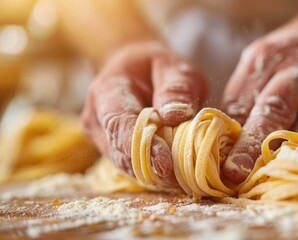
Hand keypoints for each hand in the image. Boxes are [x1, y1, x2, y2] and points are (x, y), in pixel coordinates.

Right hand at [81, 42, 206, 183]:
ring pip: (126, 165)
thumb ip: (177, 88)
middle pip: (121, 151)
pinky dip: (154, 173)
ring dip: (155, 173)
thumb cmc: (158, 68)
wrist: (137, 72)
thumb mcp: (176, 68)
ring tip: (186, 175)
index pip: (119, 123)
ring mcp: (101, 138)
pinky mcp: (111, 152)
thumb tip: (175, 115)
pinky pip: (132, 168)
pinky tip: (176, 173)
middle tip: (187, 176)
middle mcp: (96, 118)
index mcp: (107, 89)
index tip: (167, 163)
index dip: (142, 146)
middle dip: (153, 167)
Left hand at [221, 0, 297, 182]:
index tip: (223, 165)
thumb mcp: (264, 59)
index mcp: (267, 60)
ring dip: (294, 155)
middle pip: (274, 111)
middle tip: (237, 174)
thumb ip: (245, 94)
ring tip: (277, 178)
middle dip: (253, 146)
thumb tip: (226, 136)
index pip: (243, 102)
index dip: (232, 137)